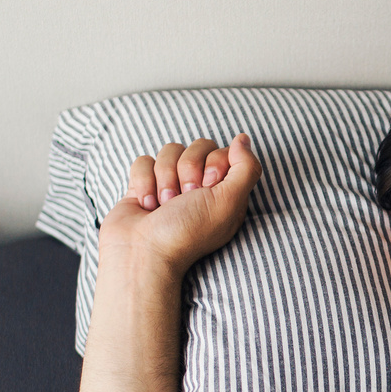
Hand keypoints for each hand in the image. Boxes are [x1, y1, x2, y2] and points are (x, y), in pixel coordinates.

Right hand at [99, 134, 261, 274]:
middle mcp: (199, 186)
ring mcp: (170, 184)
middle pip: (197, 146)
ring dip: (165, 179)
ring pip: (170, 150)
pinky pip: (144, 161)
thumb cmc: (188, 232)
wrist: (143, 253)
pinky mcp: (144, 184)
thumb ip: (246, 167)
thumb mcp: (229, 201)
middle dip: (188, 171)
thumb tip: (243, 138)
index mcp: (224, 191)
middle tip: (185, 199)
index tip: (208, 188)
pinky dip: (144, 182)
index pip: (223, 151)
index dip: (214, 164)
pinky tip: (146, 205)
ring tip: (164, 206)